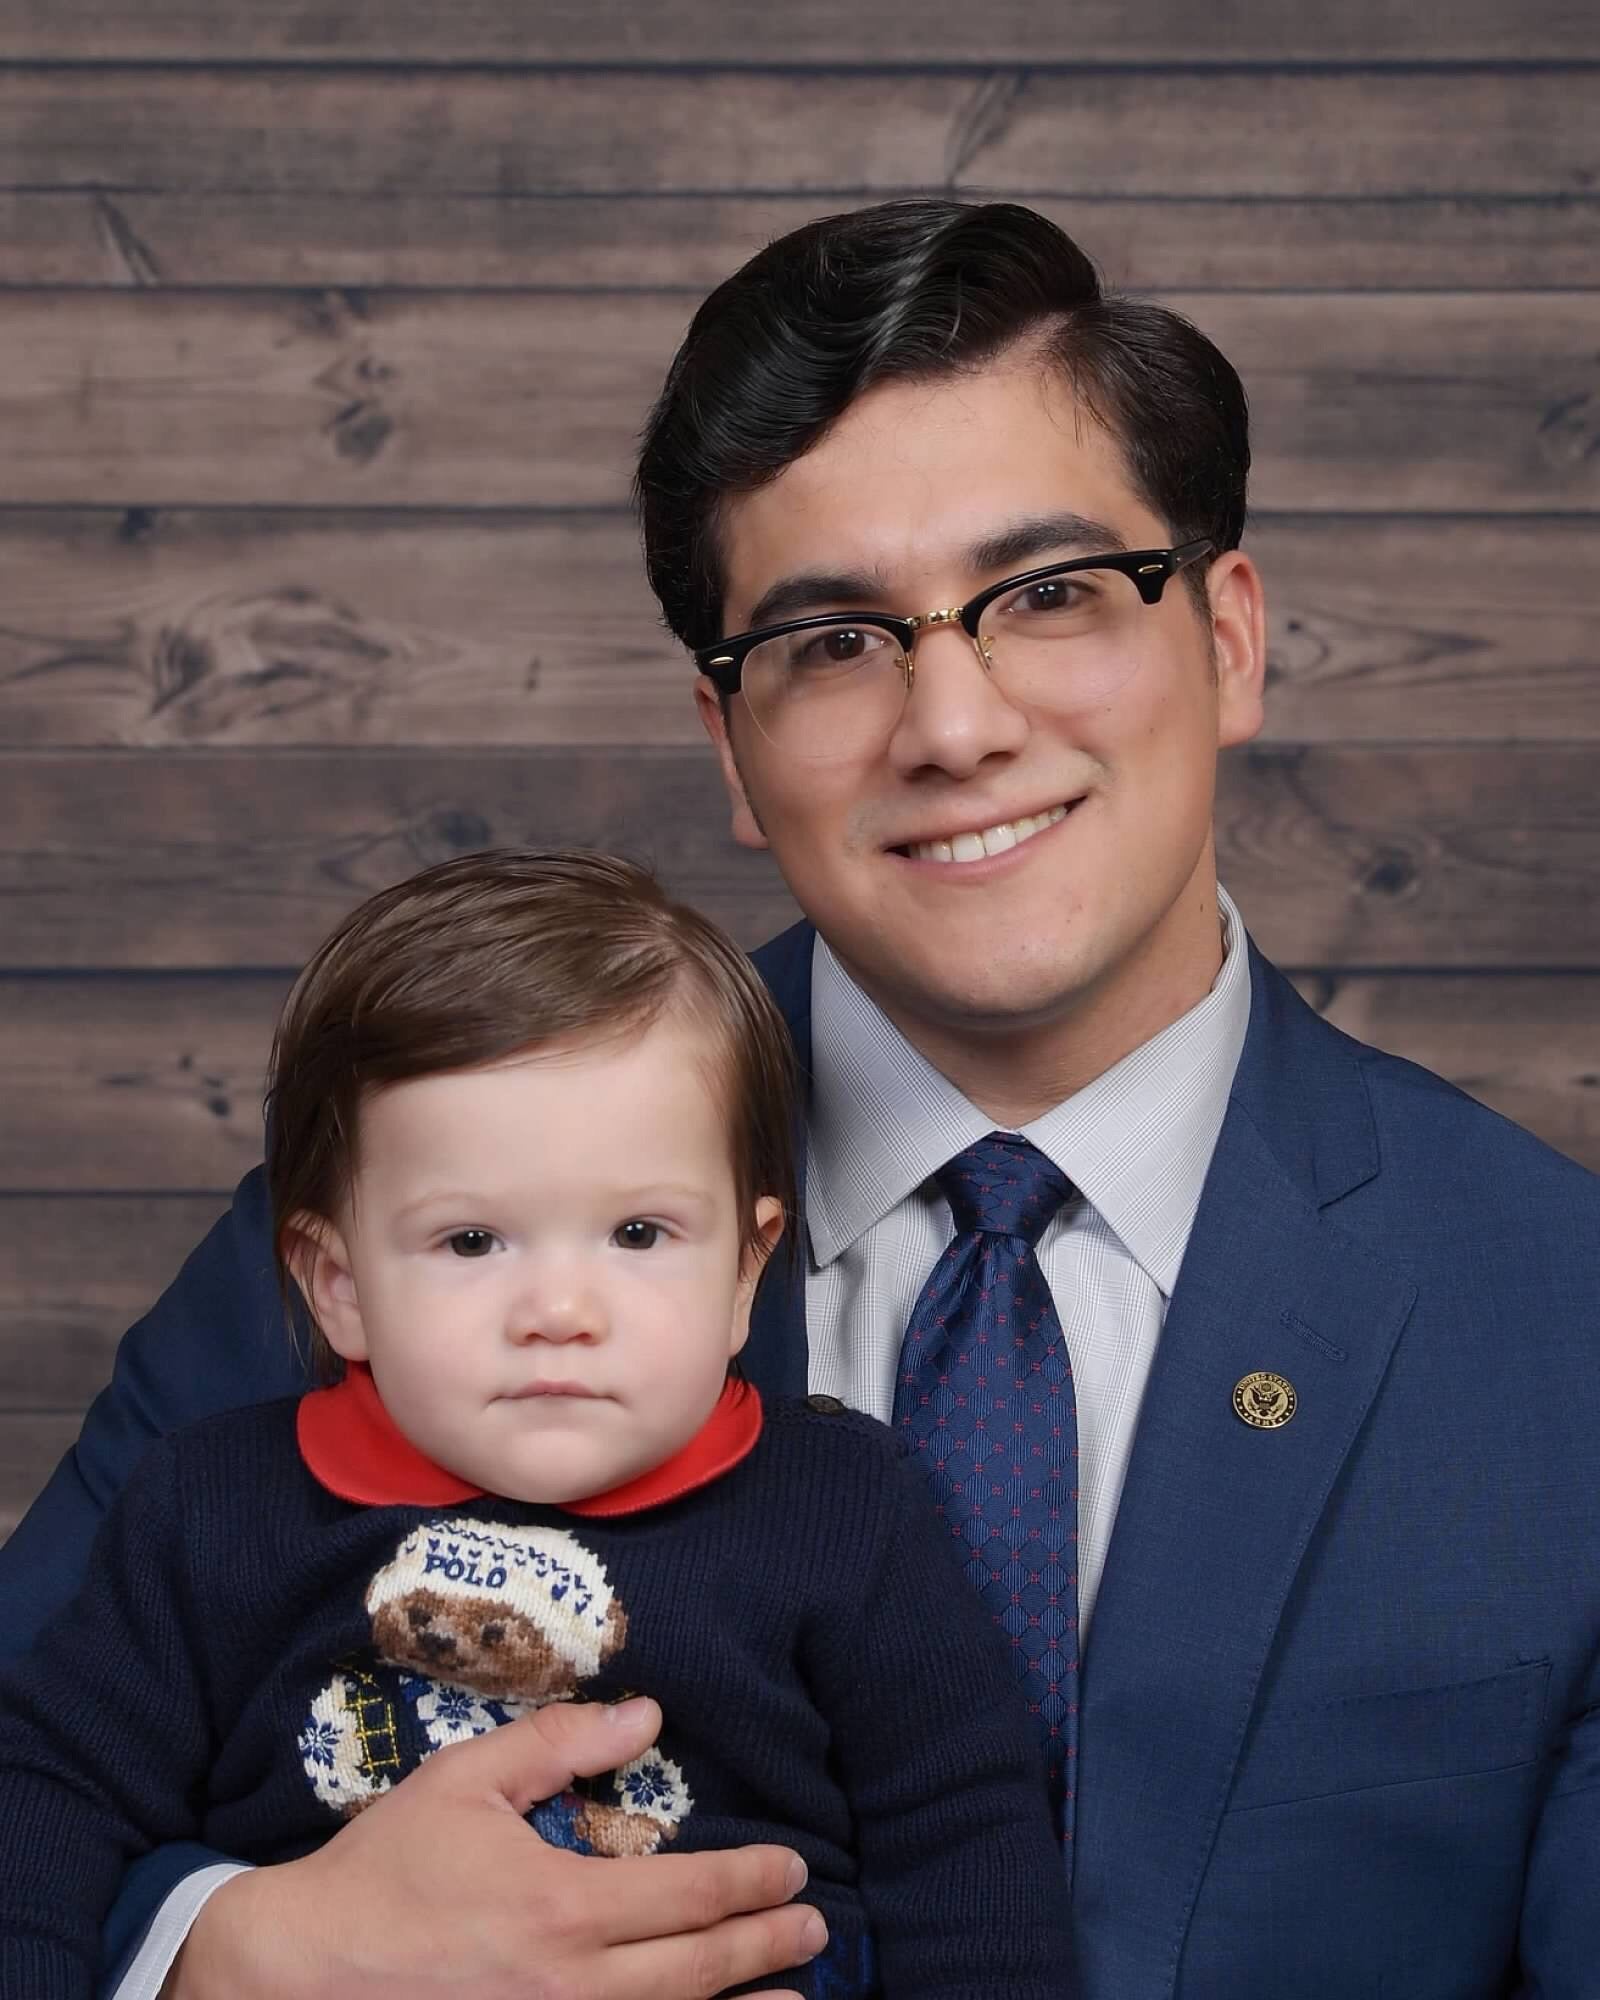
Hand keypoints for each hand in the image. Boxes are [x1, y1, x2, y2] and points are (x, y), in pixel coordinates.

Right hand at [165, 1697, 823, 1998]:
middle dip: (767, 1945)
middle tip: (814, 1925)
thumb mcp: (464, 1784)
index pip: (691, 1897)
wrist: (299, 1975)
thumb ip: (558, 1744)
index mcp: (563, 1907)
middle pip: (700, 1971)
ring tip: (793, 1999)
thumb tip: (646, 1714)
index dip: (752, 1882)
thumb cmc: (385, 1872)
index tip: (792, 1868)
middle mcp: (573, 1989)